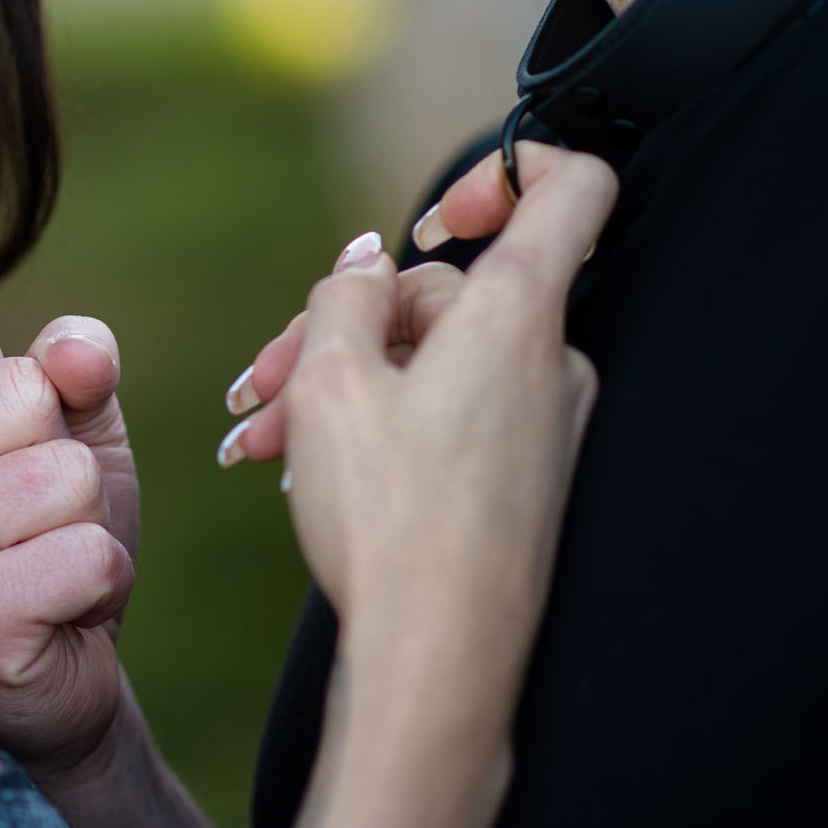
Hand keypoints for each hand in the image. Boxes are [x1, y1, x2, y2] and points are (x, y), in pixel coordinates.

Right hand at [0, 279, 139, 771]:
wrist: (45, 683)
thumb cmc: (34, 541)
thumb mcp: (57, 430)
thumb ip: (71, 365)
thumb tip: (77, 351)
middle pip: (19, 389)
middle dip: (59, 456)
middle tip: (22, 524)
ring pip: (64, 472)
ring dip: (84, 525)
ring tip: (37, 567)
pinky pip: (89, 551)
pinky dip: (100, 581)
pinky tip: (51, 614)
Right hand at [239, 146, 616, 638]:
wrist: (438, 659)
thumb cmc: (389, 517)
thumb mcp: (332, 381)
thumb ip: (346, 294)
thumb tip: (369, 260)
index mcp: (519, 315)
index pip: (570, 186)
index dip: (504, 168)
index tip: (433, 214)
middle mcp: (550, 362)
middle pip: (448, 292)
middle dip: (342, 324)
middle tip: (264, 380)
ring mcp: (543, 425)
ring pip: (431, 361)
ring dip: (339, 382)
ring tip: (257, 435)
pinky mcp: (522, 478)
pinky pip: (447, 416)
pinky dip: (377, 424)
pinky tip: (301, 465)